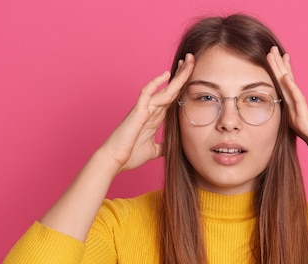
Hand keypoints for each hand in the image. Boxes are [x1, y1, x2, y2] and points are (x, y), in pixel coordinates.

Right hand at [101, 53, 194, 171]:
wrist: (115, 160)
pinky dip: (156, 83)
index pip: (172, 98)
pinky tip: (166, 74)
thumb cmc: (130, 155)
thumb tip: (173, 147)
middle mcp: (151, 110)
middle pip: (171, 89)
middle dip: (182, 75)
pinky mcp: (137, 111)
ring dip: (177, 76)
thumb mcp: (154, 151)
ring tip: (188, 62)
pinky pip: (147, 93)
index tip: (192, 76)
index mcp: (155, 118)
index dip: (182, 87)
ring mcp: (144, 109)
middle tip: (192, 60)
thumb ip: (163, 146)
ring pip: (164, 89)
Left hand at [267, 46, 307, 163]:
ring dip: (281, 70)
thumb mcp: (306, 133)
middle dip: (278, 66)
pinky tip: (285, 77)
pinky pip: (297, 101)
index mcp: (296, 110)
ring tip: (276, 55)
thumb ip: (300, 126)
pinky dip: (291, 88)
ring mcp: (301, 112)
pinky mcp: (305, 120)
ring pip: (289, 88)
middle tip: (271, 49)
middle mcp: (298, 108)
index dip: (281, 73)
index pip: (286, 89)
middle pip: (286, 84)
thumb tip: (294, 123)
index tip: (274, 59)